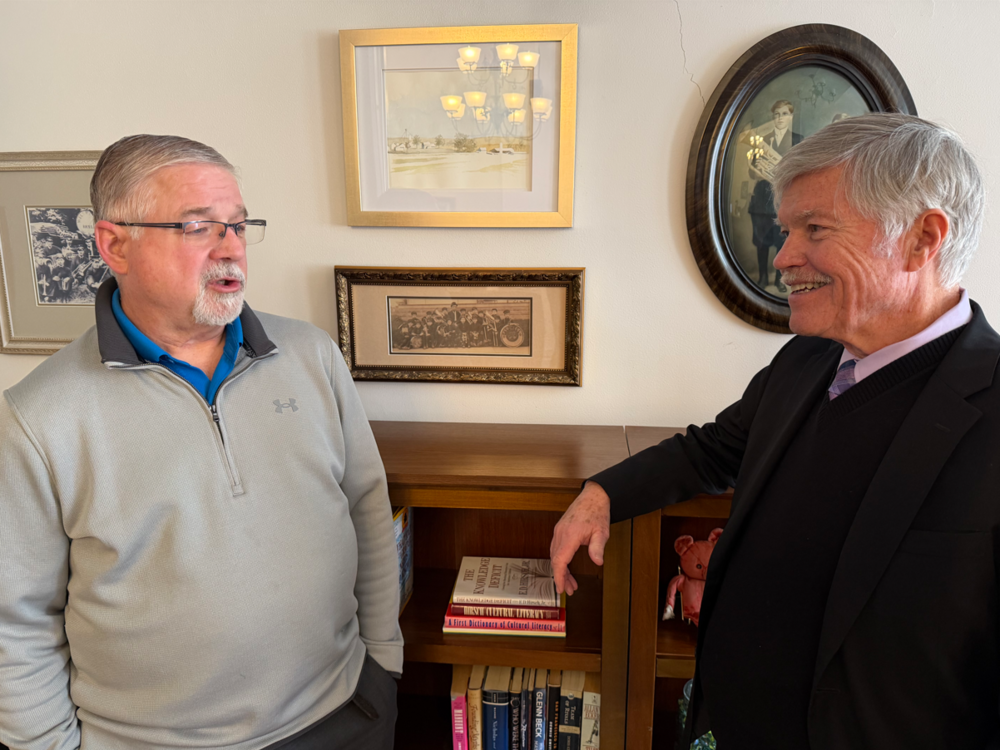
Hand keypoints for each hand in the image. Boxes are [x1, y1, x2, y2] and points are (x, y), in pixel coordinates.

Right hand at [549, 481, 610, 595]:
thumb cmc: (597, 512)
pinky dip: (560, 560)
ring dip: (561, 569)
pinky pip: (556, 548)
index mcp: (570, 534)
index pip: (560, 560)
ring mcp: (559, 531)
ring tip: (570, 582)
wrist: (593, 496)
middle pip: (555, 560)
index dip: (559, 576)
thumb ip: (598, 548)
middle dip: (561, 576)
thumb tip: (598, 562)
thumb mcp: (602, 532)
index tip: (561, 588)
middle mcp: (561, 533)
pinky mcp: (560, 530)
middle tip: (569, 589)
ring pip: (554, 555)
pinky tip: (567, 567)